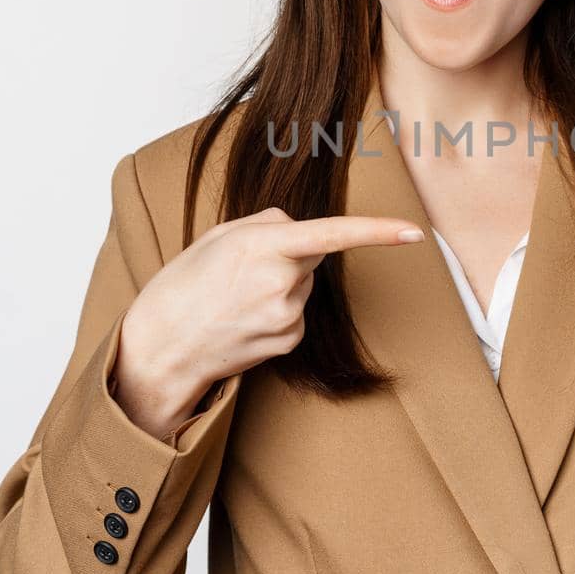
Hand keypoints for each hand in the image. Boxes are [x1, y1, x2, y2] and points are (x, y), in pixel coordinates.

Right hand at [116, 207, 423, 412]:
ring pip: (304, 284)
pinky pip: (297, 312)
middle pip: (311, 254)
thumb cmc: (182, 285)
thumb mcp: (217, 237)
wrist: (160, 349)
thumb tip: (302, 230)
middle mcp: (280, 282)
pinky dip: (277, 311)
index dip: (378, 232)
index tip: (414, 231)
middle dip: (289, 254)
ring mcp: (288, 316)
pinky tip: (245, 319)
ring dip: (281, 284)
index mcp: (261, 247)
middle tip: (240, 270)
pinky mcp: (289, 341)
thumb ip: (267, 224)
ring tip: (236, 298)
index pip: (332, 234)